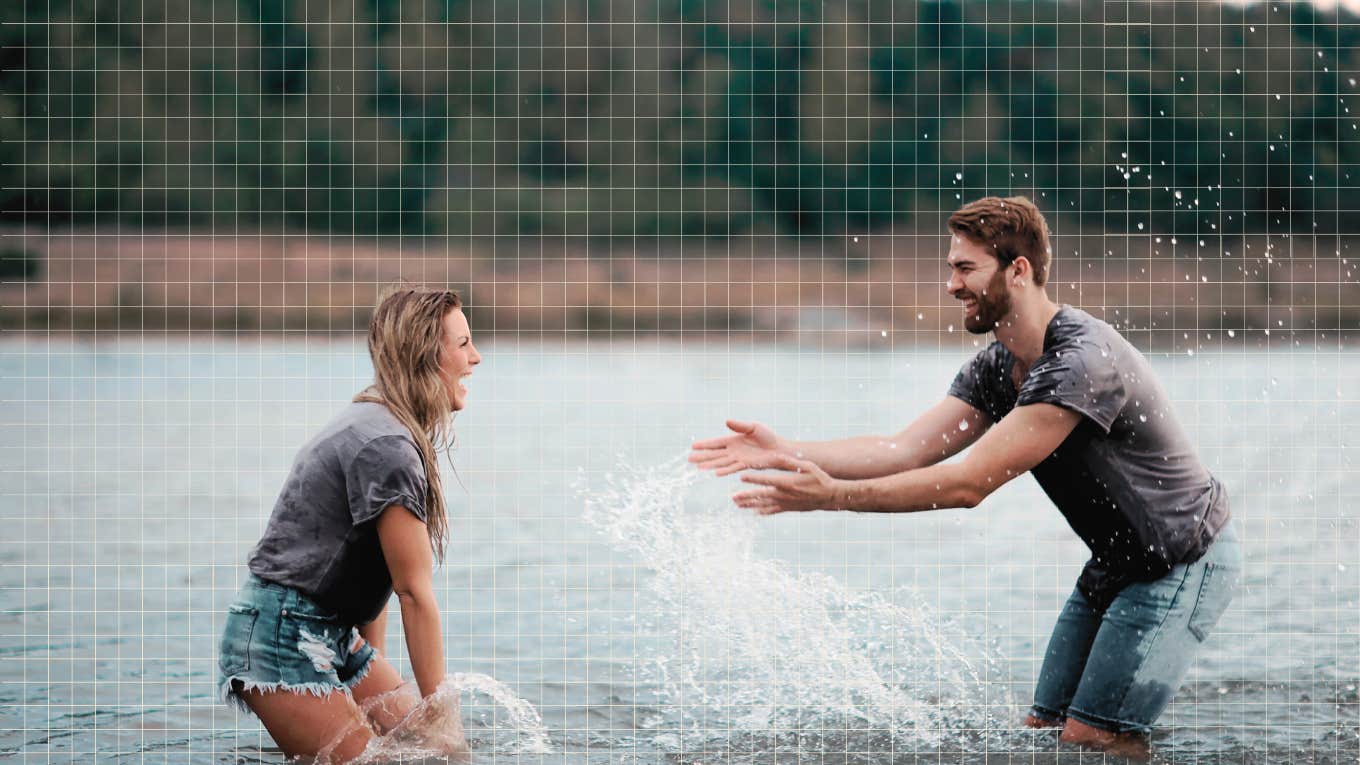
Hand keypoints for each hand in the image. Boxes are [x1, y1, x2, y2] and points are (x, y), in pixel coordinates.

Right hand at [688, 419, 783, 476]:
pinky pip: (733, 468)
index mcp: (733, 440)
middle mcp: (734, 450)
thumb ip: (739, 425)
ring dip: (710, 465)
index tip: (693, 446)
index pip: (716, 443)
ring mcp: (739, 458)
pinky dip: (725, 470)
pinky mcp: (746, 465)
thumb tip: (726, 421)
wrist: (779, 449)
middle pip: (715, 454)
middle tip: (689, 459)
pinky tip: (715, 473)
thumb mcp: (753, 427)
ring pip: (721, 462)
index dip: (704, 445)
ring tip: (698, 468)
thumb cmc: (767, 437)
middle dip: (702, 456)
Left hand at [731, 453, 845, 514]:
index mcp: (787, 482)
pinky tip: (756, 512)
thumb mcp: (806, 465)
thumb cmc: (819, 478)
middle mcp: (784, 495)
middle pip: (761, 495)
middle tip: (733, 498)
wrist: (830, 496)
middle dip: (746, 496)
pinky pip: (774, 511)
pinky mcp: (789, 509)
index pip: (766, 480)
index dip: (753, 478)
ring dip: (751, 505)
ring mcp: (786, 503)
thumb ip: (788, 461)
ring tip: (738, 505)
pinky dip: (764, 512)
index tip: (741, 476)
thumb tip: (774, 454)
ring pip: (764, 505)